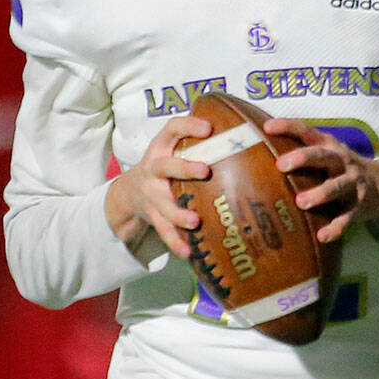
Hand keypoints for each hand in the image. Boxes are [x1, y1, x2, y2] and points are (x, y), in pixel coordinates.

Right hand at [105, 115, 212, 259]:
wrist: (128, 193)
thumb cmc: (166, 165)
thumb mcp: (173, 149)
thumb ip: (201, 143)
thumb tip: (250, 131)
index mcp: (162, 148)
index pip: (171, 129)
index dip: (188, 126)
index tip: (208, 127)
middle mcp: (154, 169)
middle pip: (165, 166)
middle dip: (183, 168)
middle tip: (204, 170)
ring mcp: (151, 194)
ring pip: (163, 204)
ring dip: (178, 213)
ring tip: (195, 221)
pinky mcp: (152, 216)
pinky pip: (163, 231)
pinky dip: (175, 242)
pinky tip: (188, 252)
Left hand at [263, 118, 378, 242]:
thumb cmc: (341, 167)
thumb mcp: (328, 153)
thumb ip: (303, 150)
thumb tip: (260, 150)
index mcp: (329, 146)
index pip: (307, 131)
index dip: (288, 127)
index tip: (268, 127)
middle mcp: (341, 161)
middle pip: (323, 157)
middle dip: (303, 158)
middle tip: (281, 165)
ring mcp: (352, 184)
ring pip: (336, 187)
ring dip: (320, 193)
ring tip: (301, 202)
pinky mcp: (358, 206)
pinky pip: (346, 218)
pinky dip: (335, 227)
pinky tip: (323, 236)